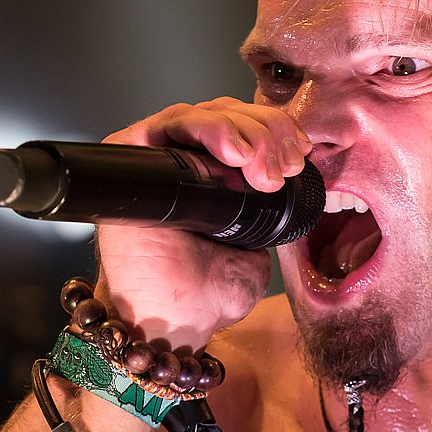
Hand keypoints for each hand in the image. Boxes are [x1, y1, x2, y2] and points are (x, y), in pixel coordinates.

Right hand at [95, 97, 312, 349]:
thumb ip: (274, 207)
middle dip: (267, 132)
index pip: (246, 129)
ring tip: (264, 171)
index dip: (277, 131)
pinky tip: (235, 153)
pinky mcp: (131, 157)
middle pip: (229, 115)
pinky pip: (171, 124)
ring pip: (205, 113)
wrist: (178, 319)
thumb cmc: (209, 292)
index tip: (300, 154)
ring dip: (246, 132)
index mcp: (216, 178)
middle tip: (285, 166)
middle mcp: (186, 162)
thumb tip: (288, 167)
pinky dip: (208, 128)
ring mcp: (158, 158)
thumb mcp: (260, 243)